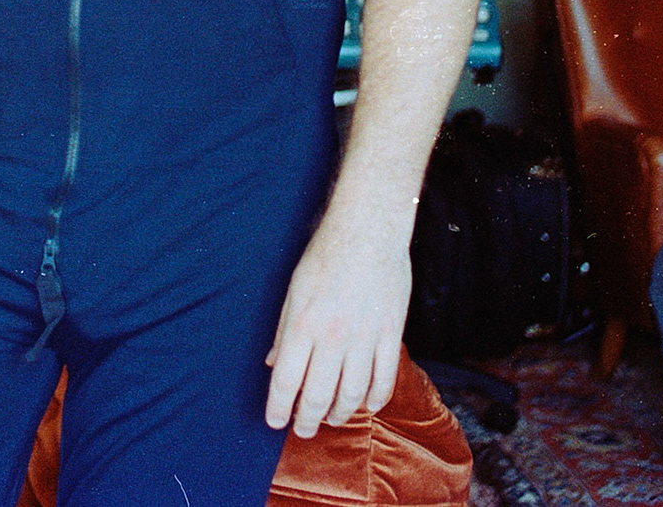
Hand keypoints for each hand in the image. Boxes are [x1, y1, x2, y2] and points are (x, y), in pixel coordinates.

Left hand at [264, 213, 410, 437]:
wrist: (368, 231)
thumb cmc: (325, 255)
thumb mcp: (294, 290)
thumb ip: (284, 331)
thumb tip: (272, 364)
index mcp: (303, 324)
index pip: (286, 380)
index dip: (278, 408)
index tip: (274, 422)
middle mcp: (333, 336)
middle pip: (318, 395)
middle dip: (307, 420)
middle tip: (303, 430)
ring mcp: (364, 338)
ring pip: (352, 394)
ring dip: (340, 414)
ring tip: (332, 419)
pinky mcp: (390, 334)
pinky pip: (384, 379)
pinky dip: (375, 399)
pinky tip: (366, 404)